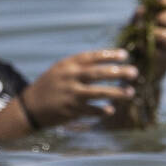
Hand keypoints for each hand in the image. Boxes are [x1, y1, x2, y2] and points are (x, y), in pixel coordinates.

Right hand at [23, 49, 137, 126]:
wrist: (30, 106)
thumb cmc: (51, 85)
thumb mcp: (60, 70)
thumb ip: (80, 65)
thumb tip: (110, 63)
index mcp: (67, 65)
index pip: (91, 57)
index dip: (109, 55)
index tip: (125, 55)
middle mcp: (69, 78)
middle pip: (97, 73)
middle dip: (118, 72)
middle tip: (135, 72)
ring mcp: (70, 95)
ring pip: (97, 93)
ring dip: (116, 93)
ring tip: (130, 93)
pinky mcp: (70, 110)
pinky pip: (90, 110)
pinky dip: (101, 111)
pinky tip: (110, 110)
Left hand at [125, 0, 165, 82]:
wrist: (137, 69)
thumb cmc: (136, 43)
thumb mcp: (136, 27)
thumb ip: (139, 18)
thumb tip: (141, 9)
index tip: (159, 2)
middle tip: (157, 19)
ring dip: (157, 34)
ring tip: (143, 34)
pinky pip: (160, 53)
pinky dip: (149, 48)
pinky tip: (139, 46)